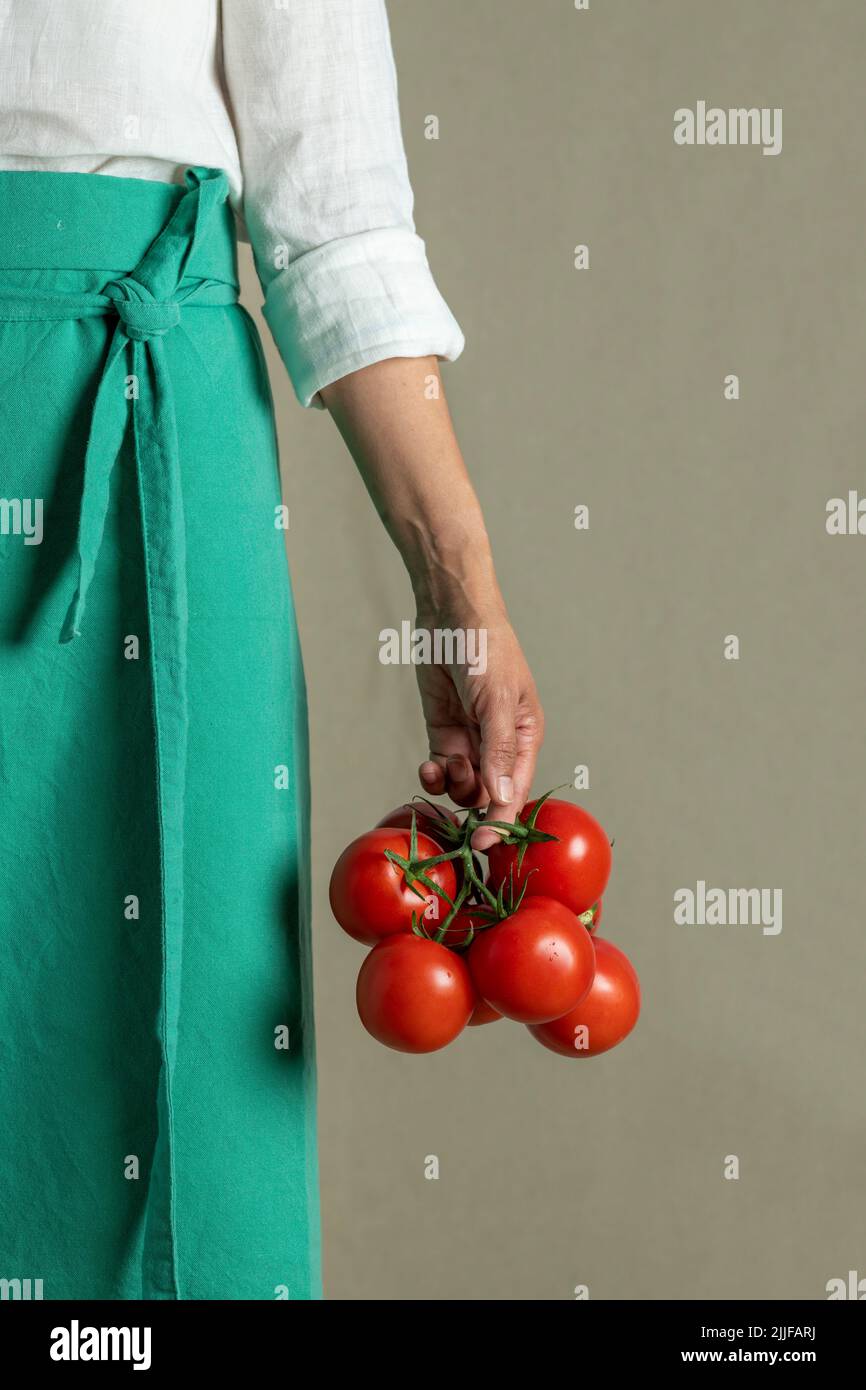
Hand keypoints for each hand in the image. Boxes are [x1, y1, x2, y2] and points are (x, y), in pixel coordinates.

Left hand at [414, 607, 543, 850]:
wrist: (450, 613)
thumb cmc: (485, 649)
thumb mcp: (495, 701)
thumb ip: (498, 751)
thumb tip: (501, 797)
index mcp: (526, 737)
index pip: (516, 789)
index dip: (501, 819)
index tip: (483, 843)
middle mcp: (500, 745)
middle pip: (489, 794)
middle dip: (472, 800)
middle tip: (456, 784)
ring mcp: (470, 740)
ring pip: (463, 787)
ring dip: (452, 785)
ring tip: (442, 763)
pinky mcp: (443, 733)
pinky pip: (440, 771)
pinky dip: (433, 774)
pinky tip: (428, 764)